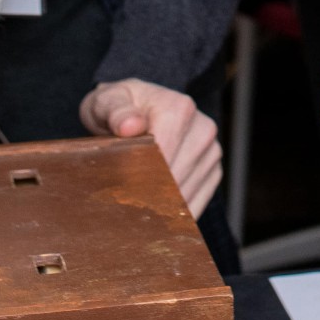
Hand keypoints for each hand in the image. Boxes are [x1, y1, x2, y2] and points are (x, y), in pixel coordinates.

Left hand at [81, 79, 221, 216]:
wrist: (139, 109)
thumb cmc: (119, 108)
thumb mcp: (106, 102)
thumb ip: (114, 111)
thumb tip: (130, 126)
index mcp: (180, 109)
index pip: (163, 157)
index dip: (139, 181)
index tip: (119, 196)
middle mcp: (203, 129)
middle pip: (175, 180)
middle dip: (148, 198)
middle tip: (122, 211)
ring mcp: (211, 151)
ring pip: (187, 197)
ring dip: (161, 210)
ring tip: (135, 214)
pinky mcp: (213, 170)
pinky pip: (196, 204)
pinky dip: (175, 216)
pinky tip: (154, 217)